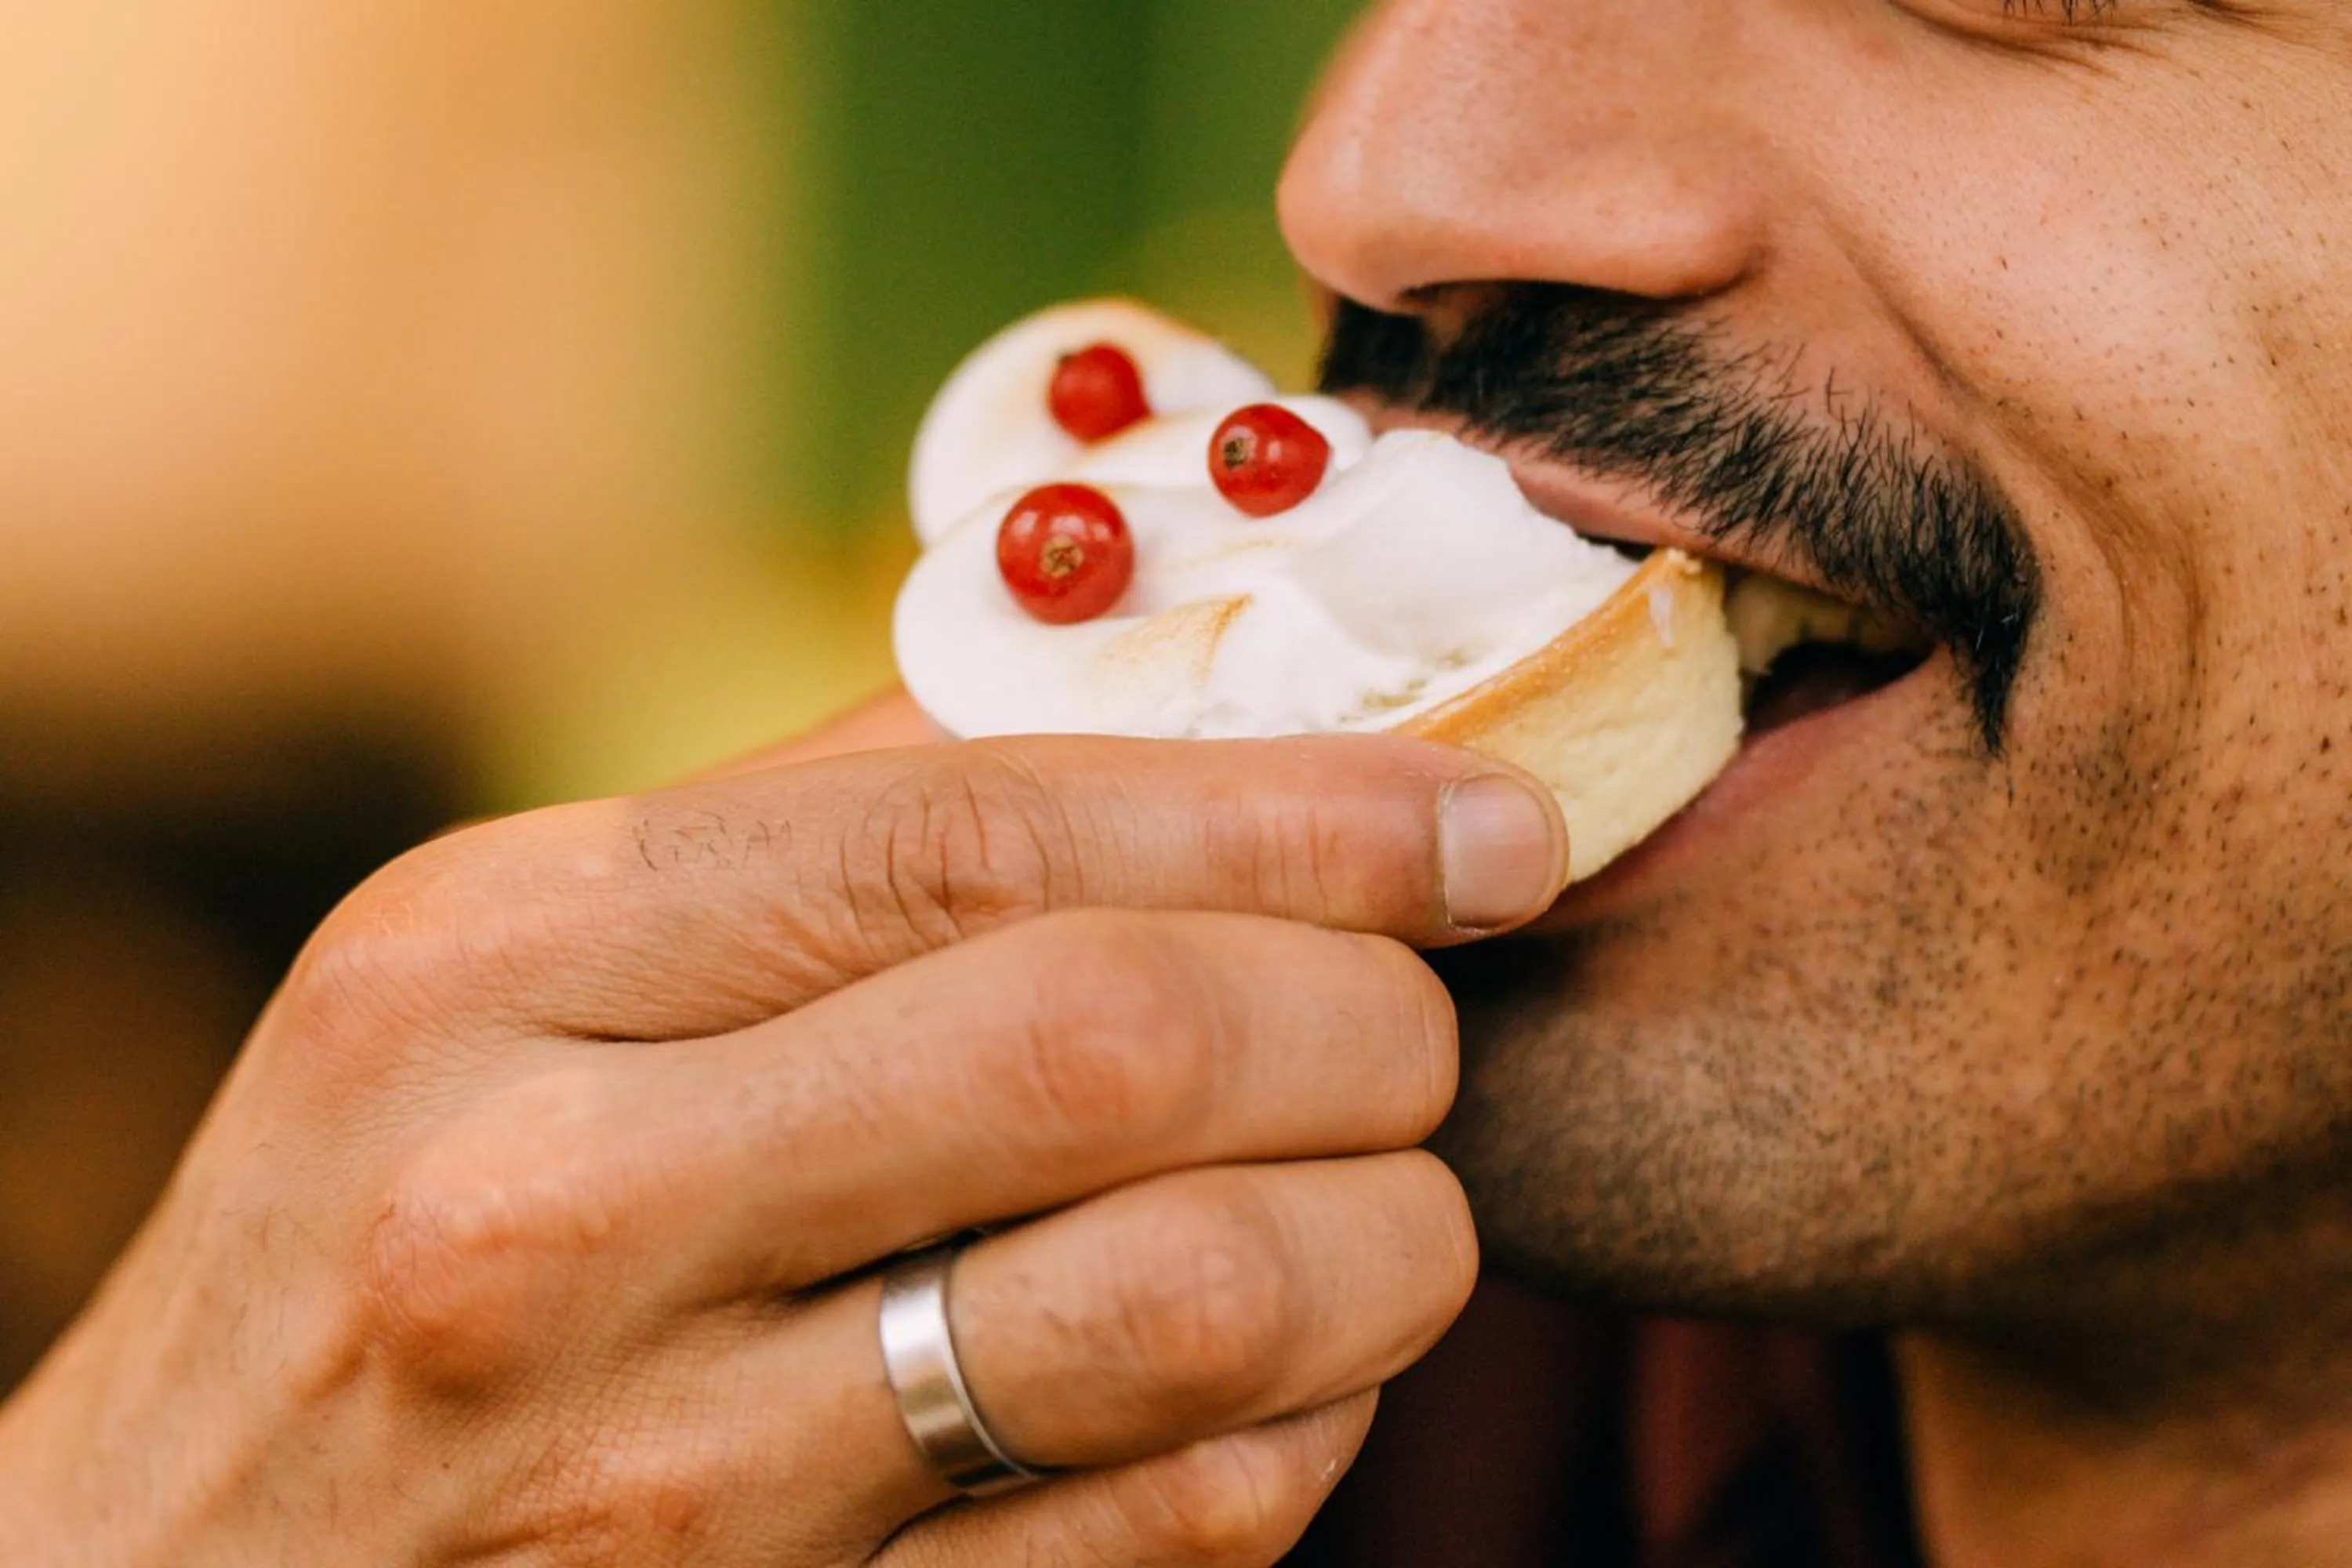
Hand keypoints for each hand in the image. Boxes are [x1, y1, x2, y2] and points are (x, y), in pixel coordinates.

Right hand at [0, 692, 1568, 1565]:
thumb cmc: (372, 1228)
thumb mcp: (490, 980)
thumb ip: (799, 832)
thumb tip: (1141, 701)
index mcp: (494, 966)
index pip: (980, 833)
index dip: (1290, 806)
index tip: (1484, 818)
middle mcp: (554, 1211)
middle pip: (1115, 1047)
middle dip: (1369, 1017)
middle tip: (1434, 1011)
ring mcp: (662, 1479)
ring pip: (1184, 1309)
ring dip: (1384, 1239)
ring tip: (1398, 1199)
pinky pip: (1165, 1535)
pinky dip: (1305, 1432)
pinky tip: (1294, 1372)